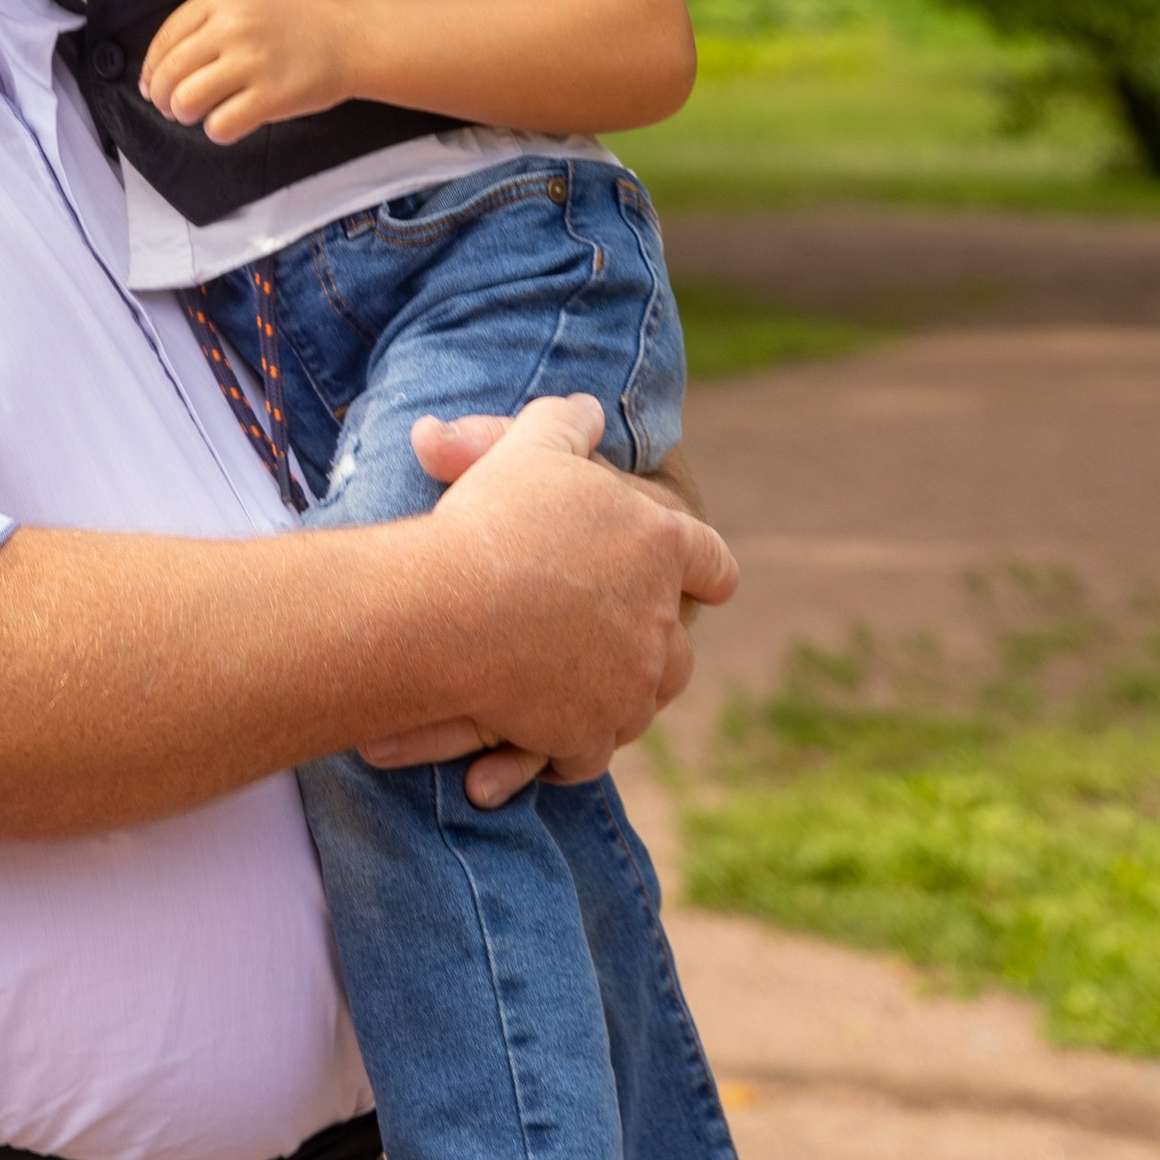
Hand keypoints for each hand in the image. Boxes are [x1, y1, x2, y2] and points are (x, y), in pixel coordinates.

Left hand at [139, 0, 349, 141]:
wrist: (351, 36)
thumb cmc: (295, 24)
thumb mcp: (247, 2)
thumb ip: (204, 25)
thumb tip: (155, 75)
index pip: (164, 39)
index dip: (151, 70)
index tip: (151, 86)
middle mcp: (232, 26)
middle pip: (168, 73)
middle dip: (161, 98)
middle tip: (173, 107)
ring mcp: (252, 61)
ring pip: (185, 101)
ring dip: (184, 115)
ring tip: (198, 115)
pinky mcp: (270, 96)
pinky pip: (219, 126)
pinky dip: (216, 131)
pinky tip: (229, 123)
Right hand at [400, 395, 735, 795]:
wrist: (447, 608)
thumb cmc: (491, 520)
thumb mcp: (530, 446)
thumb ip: (565, 422)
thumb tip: (589, 406)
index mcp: (661, 545)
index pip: (712, 561)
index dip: (706, 570)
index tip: (709, 581)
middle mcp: (661, 622)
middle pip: (679, 643)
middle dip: (652, 644)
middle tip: (615, 640)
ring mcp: (630, 685)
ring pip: (642, 702)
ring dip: (618, 698)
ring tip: (578, 692)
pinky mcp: (591, 735)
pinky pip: (591, 753)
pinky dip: (571, 749)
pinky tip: (547, 742)